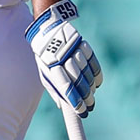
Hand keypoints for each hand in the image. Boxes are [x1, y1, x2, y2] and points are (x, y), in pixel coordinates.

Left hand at [25, 0, 102, 117]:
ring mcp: (72, 48)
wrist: (47, 28)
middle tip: (90, 106)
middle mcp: (61, 56)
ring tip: (91, 97)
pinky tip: (97, 84)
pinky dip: (97, 74)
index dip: (75, 100)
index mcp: (49, 64)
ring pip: (86, 71)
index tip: (82, 112)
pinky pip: (93, 60)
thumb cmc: (45, 55)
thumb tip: (63, 107)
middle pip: (78, 79)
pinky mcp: (82, 43)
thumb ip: (53, 87)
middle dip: (86, 96)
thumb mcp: (43, 70)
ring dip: (91, 87)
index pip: (65, 85)